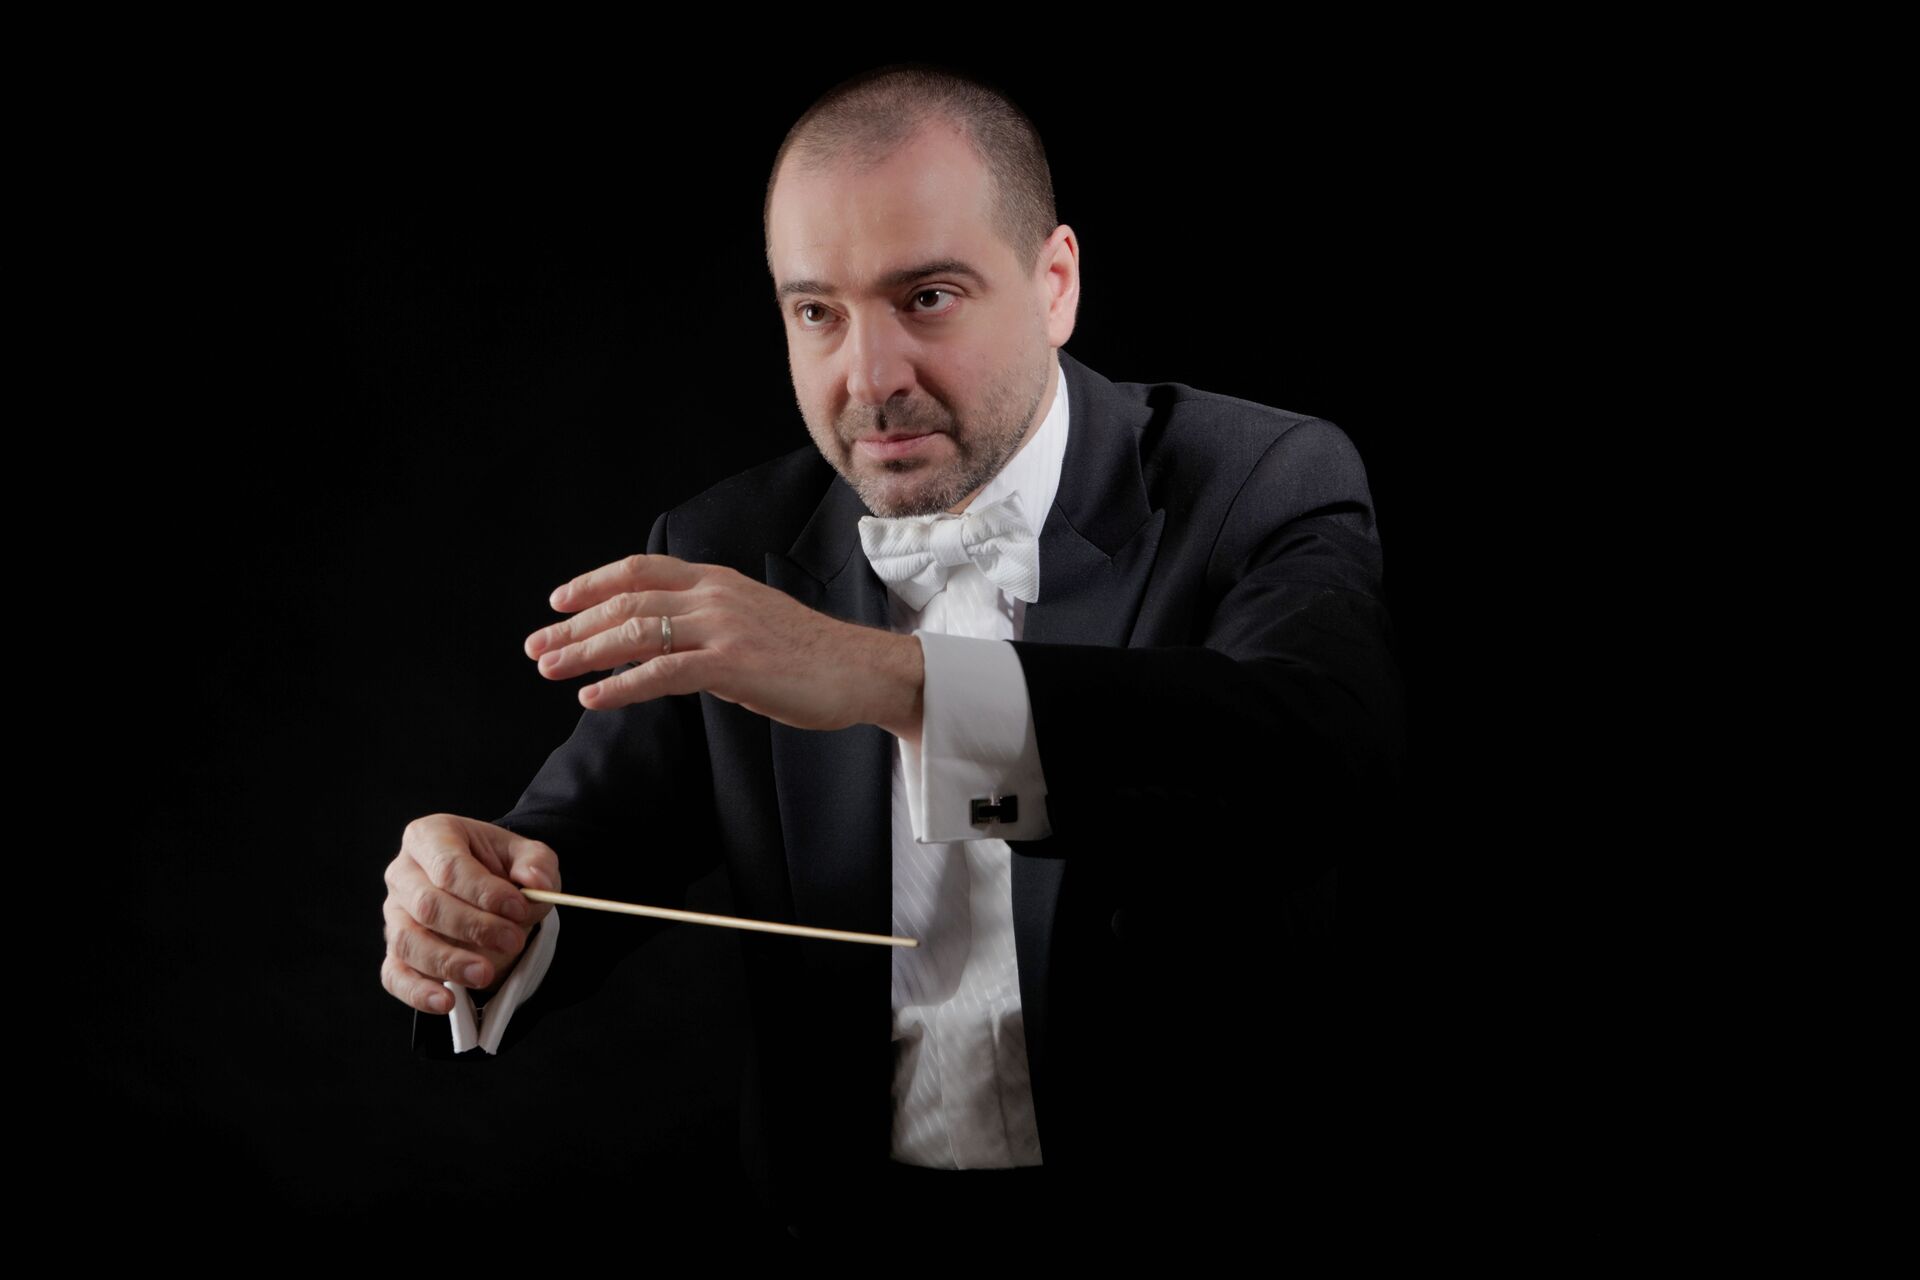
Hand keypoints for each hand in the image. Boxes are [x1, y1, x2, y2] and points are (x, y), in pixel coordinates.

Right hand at [380, 814, 558, 1014]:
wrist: (491, 891)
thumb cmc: (503, 868)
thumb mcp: (528, 855)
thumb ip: (536, 864)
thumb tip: (536, 883)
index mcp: (430, 836)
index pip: (448, 865)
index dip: (483, 891)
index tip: (518, 908)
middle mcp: (403, 873)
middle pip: (428, 905)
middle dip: (473, 927)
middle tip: (513, 940)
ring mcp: (394, 914)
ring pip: (408, 941)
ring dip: (448, 962)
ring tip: (486, 975)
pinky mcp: (395, 950)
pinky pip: (394, 974)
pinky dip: (417, 991)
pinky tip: (445, 1002)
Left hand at [525, 553, 924, 742]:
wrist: (862, 670)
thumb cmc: (811, 657)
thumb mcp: (752, 624)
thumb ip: (710, 627)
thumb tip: (672, 651)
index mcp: (718, 581)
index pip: (640, 569)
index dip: (594, 583)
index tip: (558, 602)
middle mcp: (714, 595)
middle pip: (626, 600)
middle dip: (574, 626)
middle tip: (536, 648)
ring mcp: (723, 627)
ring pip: (636, 632)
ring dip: (584, 652)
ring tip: (549, 670)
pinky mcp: (732, 663)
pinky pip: (662, 672)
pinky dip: (621, 685)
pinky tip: (592, 697)